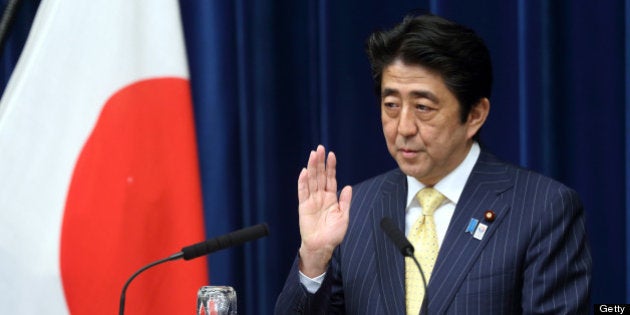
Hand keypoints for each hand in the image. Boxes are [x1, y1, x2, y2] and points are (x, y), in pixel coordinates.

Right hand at [297, 145, 351, 277]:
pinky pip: (303, 192)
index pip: (330, 178)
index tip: (331, 154)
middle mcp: (320, 197)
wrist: (322, 247)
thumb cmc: (333, 234)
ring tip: (313, 155)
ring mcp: (311, 200)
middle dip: (320, 162)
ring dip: (312, 168)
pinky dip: (303, 182)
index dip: (331, 167)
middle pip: (320, 176)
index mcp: (331, 198)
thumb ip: (345, 201)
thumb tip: (348, 187)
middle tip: (320, 148)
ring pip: (311, 180)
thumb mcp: (344, 216)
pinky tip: (304, 172)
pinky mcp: (303, 206)